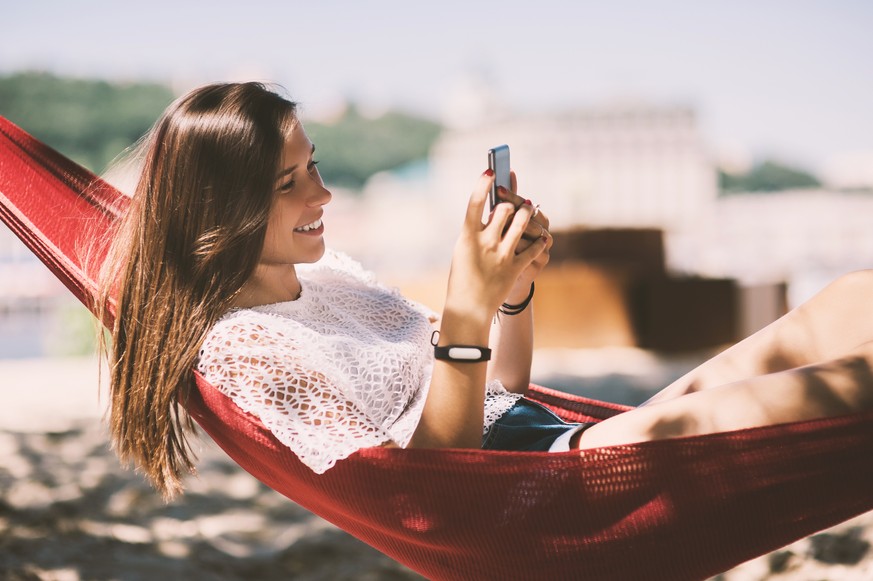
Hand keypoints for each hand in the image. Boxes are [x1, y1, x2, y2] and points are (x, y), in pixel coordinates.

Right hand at [443, 170, 548, 325]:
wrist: (467, 309)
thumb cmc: (462, 277)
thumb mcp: (463, 251)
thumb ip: (476, 231)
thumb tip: (496, 211)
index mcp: (466, 236)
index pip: (475, 202)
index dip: (483, 184)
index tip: (491, 172)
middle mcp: (485, 242)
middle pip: (504, 210)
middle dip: (511, 203)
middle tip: (515, 201)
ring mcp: (501, 255)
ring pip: (522, 223)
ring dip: (528, 213)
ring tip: (530, 209)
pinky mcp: (515, 268)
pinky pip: (534, 247)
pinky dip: (539, 241)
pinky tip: (541, 237)